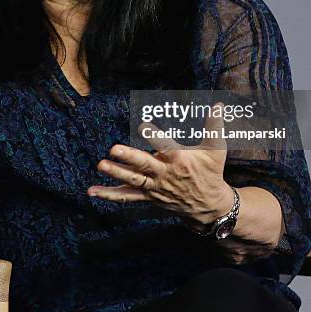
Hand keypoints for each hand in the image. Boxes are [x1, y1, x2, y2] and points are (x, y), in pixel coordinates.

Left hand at [87, 102, 233, 226]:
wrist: (208, 207)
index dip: (154, 136)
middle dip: (129, 158)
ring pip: (133, 180)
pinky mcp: (148, 196)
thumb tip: (219, 104)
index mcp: (179, 160)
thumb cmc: (210, 173)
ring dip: (116, 173)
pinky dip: (109, 194)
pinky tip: (92, 191)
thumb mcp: (216, 150)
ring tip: (101, 164)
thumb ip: (214, 126)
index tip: (143, 126)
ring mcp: (155, 187)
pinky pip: (127, 196)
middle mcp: (165, 174)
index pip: (165, 146)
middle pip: (144, 165)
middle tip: (114, 149)